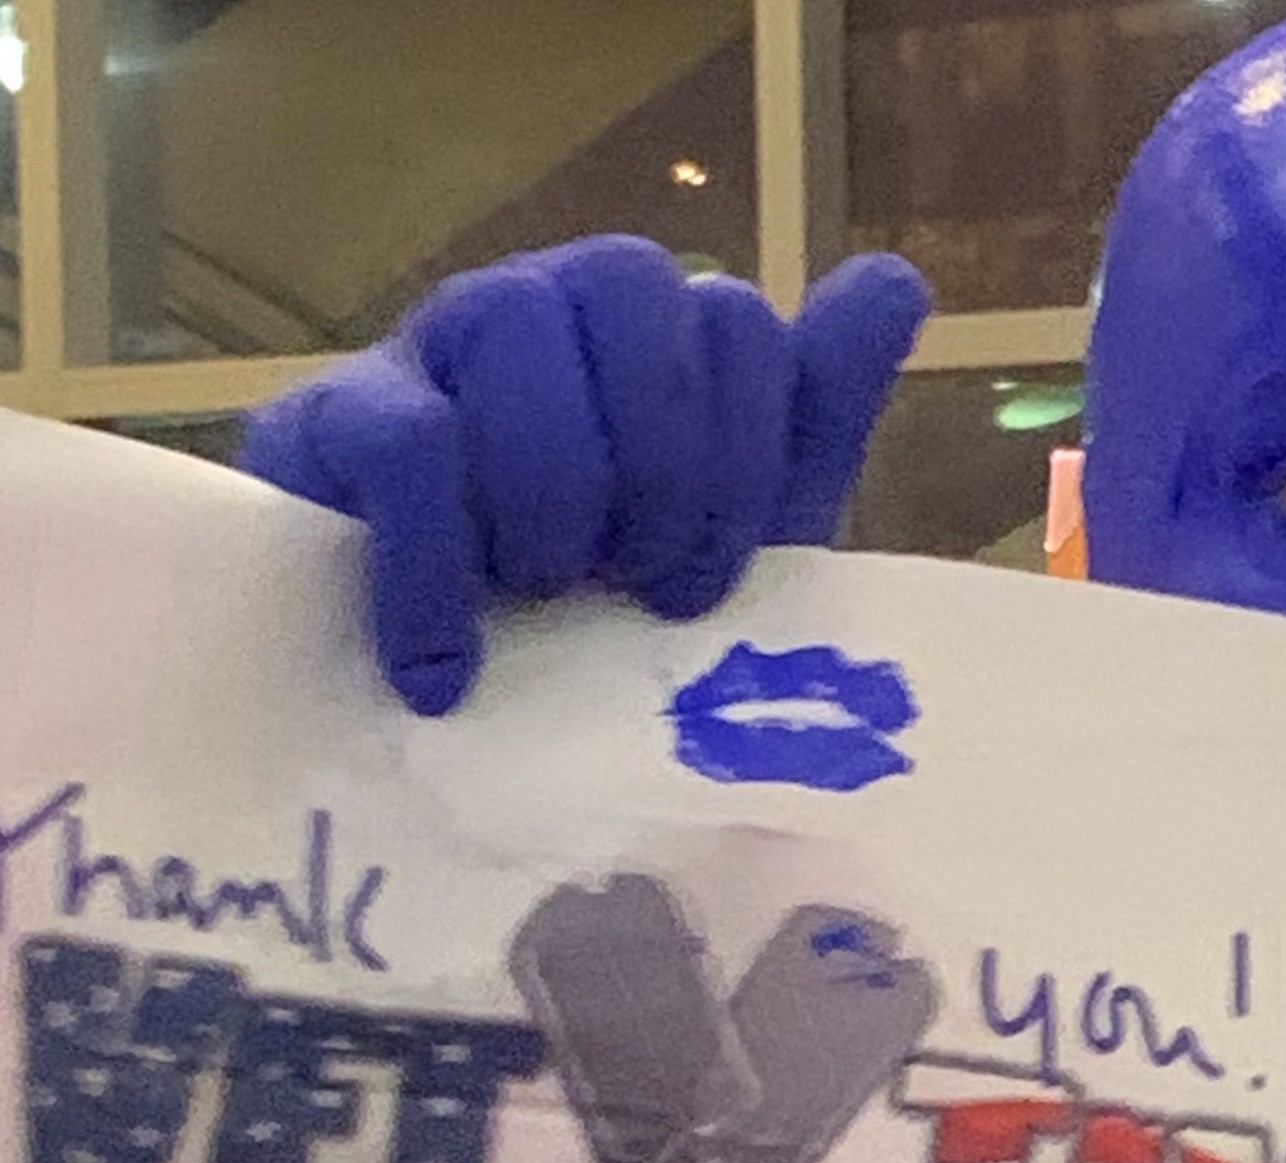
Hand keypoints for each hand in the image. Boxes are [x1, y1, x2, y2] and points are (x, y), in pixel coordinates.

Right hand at [240, 237, 931, 714]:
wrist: (443, 702)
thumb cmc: (602, 606)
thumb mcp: (737, 528)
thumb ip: (812, 408)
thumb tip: (897, 282)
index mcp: (650, 332)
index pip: (734, 317)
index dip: (744, 456)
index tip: (709, 580)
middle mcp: (546, 305)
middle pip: (629, 280)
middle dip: (660, 460)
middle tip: (638, 587)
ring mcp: (433, 346)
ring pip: (511, 326)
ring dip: (551, 495)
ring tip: (543, 601)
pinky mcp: (331, 420)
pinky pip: (401, 442)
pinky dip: (436, 564)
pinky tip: (449, 667)